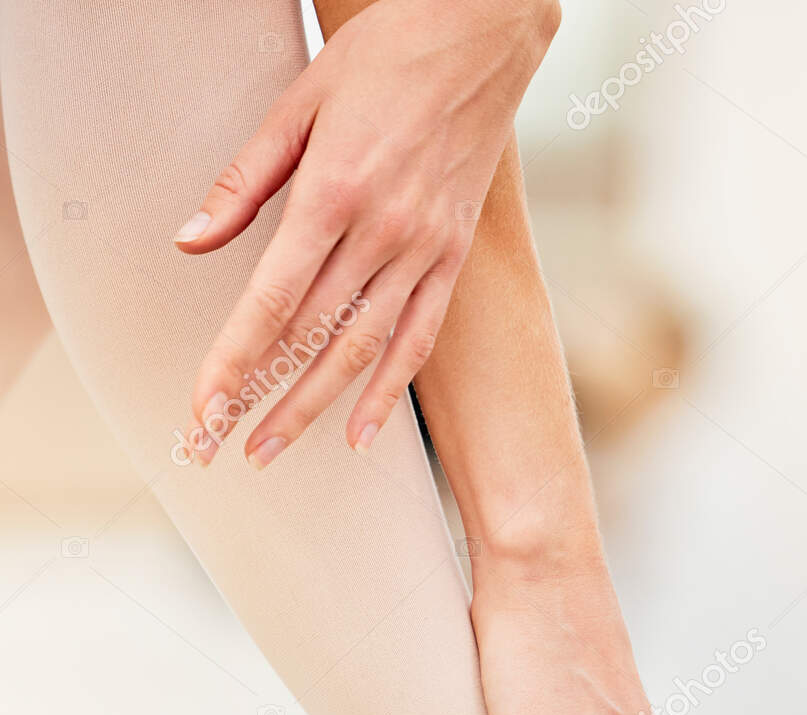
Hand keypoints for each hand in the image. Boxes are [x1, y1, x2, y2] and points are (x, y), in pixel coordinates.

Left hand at [175, 0, 559, 466]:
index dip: (234, 362)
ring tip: (271, 449)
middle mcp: (383, 233)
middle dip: (261, 401)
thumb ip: (245, 181)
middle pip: (311, 341)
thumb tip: (193, 241)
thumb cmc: (388, 56)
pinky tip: (358, 434)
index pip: (273, 301)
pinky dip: (387, 392)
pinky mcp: (453, 258)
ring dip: (313, 411)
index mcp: (335, 192)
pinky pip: (418, 340)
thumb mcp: (300, 101)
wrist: (483, 34)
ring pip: (362, 353)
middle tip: (220, 448)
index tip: (204, 407)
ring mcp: (424, 251)